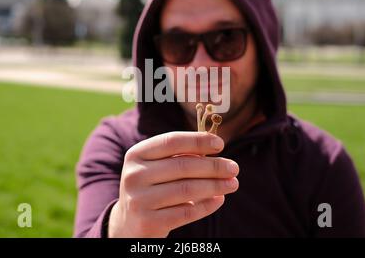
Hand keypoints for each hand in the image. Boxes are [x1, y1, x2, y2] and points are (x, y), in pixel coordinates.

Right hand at [108, 131, 238, 237]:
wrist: (130, 224)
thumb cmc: (152, 187)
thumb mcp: (157, 167)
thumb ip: (181, 157)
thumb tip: (216, 150)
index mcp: (136, 154)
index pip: (171, 141)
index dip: (198, 141)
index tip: (220, 144)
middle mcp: (134, 175)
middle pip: (182, 166)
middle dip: (213, 166)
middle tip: (234, 168)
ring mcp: (139, 200)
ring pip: (187, 190)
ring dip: (215, 186)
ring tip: (233, 183)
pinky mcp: (148, 222)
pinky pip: (186, 213)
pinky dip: (207, 206)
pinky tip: (219, 200)